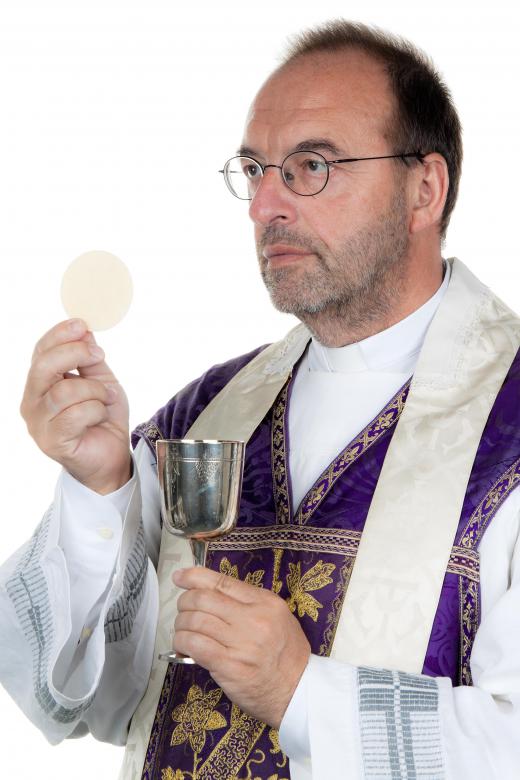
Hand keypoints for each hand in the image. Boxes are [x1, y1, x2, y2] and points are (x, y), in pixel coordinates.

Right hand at [20, 318, 130, 493]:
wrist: (112, 455)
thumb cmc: (103, 417)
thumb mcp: (101, 380)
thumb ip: (90, 359)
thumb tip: (84, 331)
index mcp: (41, 383)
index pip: (40, 352)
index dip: (58, 335)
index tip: (81, 324)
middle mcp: (32, 402)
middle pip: (43, 367)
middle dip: (74, 354)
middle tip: (98, 356)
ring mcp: (38, 423)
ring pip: (64, 392)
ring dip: (94, 390)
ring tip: (106, 398)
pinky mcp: (51, 442)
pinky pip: (75, 415)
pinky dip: (96, 410)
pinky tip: (100, 416)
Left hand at [172, 566, 310, 728]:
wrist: (298, 691)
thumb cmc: (286, 655)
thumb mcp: (277, 617)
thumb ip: (248, 603)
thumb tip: (212, 592)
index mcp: (264, 602)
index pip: (222, 581)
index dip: (194, 576)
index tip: (180, 577)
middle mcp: (253, 618)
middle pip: (203, 599)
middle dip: (184, 602)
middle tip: (182, 611)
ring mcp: (241, 642)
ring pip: (195, 621)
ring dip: (181, 625)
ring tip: (183, 632)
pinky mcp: (229, 666)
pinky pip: (195, 645)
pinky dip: (182, 643)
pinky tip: (183, 647)